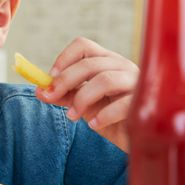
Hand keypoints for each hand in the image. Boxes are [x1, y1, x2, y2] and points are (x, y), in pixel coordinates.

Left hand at [35, 37, 137, 152]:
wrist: (137, 138)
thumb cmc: (111, 117)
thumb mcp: (83, 104)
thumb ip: (64, 96)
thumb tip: (40, 91)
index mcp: (107, 61)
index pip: (83, 46)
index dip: (63, 58)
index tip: (50, 78)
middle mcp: (122, 66)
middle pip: (90, 63)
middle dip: (65, 81)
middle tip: (51, 98)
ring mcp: (136, 83)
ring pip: (105, 80)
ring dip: (82, 98)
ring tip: (73, 116)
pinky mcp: (144, 103)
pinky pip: (122, 104)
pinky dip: (103, 115)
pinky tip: (95, 125)